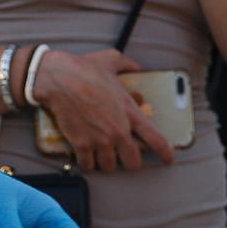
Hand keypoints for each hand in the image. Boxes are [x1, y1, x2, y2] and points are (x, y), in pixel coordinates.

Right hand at [29, 48, 175, 172]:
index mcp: (130, 112)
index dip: (165, 153)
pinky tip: (86, 157)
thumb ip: (128, 65)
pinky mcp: (81, 145)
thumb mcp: (112, 61)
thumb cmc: (84, 69)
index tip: (168, 159)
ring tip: (103, 155)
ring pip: (110, 167)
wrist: (58, 78)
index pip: (156, 139)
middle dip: (130, 162)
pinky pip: (88, 166)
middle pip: (133, 162)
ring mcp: (100, 140)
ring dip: (107, 163)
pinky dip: (88, 164)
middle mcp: (118, 130)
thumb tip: (137, 66)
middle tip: (124, 156)